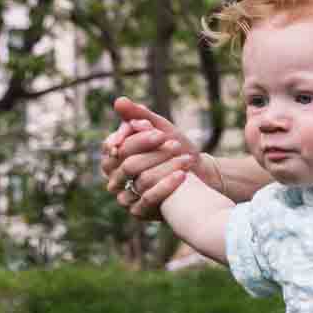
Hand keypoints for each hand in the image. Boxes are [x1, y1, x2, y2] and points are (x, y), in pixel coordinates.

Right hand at [100, 96, 196, 219]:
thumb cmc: (176, 149)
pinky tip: (183, 176)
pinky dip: (166, 185)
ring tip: (186, 158)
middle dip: (152, 151)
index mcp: (114, 157)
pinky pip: (148, 199)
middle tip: (174, 143)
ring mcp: (124, 196)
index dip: (132, 139)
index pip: (113, 146)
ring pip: (139, 179)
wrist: (199, 174)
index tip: (155, 130)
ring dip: (165, 166)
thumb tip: (119, 101)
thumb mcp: (161, 128)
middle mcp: (114, 178)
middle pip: (126, 162)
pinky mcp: (138, 211)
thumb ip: (140, 115)